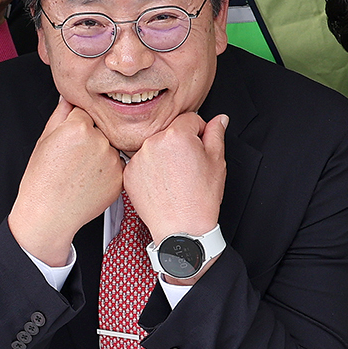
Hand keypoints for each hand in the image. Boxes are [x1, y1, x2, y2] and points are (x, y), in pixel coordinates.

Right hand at [8, 104, 124, 266]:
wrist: (48, 214)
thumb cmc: (42, 180)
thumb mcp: (45, 139)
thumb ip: (61, 113)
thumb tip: (70, 97)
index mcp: (77, 126)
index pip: (84, 114)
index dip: (73, 129)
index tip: (66, 144)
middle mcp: (98, 140)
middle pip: (99, 130)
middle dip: (89, 141)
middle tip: (72, 161)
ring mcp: (111, 160)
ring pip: (109, 148)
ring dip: (99, 156)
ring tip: (80, 174)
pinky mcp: (120, 178)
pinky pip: (117, 166)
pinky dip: (107, 173)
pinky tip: (89, 182)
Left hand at [122, 112, 227, 239]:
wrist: (182, 229)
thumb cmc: (200, 199)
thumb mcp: (217, 162)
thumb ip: (216, 134)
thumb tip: (219, 119)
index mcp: (176, 135)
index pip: (190, 119)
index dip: (199, 132)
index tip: (200, 148)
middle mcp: (153, 142)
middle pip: (170, 132)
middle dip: (180, 144)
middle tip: (188, 167)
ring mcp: (137, 158)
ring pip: (154, 147)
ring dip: (164, 155)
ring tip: (175, 178)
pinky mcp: (128, 174)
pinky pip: (141, 163)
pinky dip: (150, 170)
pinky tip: (162, 184)